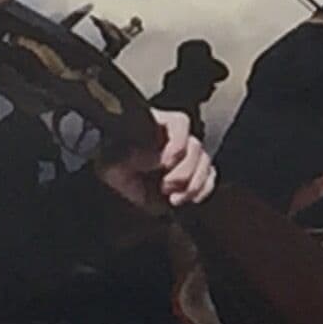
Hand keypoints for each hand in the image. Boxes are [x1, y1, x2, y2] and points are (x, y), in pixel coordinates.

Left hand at [95, 110, 217, 213]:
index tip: (166, 163)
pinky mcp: (193, 174)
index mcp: (158, 124)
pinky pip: (209, 178)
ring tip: (173, 197)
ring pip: (205, 163)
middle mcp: (176, 136)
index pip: (180, 124)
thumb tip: (157, 158)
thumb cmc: (113, 164)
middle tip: (165, 187)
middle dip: (183, 172)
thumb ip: (133, 156)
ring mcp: (187, 155)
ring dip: (193, 184)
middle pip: (196, 147)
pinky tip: (185, 199)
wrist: (115, 184)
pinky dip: (202, 190)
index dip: (177, 144)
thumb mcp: (113, 160)